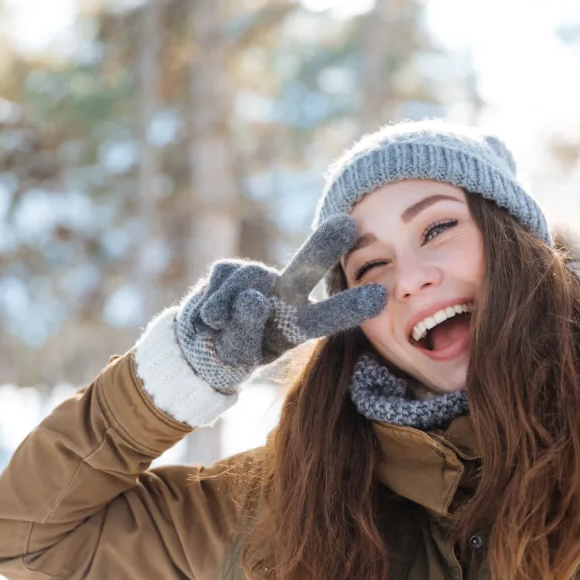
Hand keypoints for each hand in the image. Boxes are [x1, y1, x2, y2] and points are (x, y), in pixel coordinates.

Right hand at [176, 217, 386, 392]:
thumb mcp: (243, 355)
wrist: (199, 345)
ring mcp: (255, 279)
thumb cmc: (231, 353)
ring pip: (247, 284)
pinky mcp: (226, 269)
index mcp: (299, 323)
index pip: (328, 316)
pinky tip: (208, 318)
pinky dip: (209, 308)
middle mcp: (283, 295)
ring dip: (228, 312)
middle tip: (346, 224)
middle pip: (305, 269)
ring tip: (219, 329)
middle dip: (323, 247)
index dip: (351, 306)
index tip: (380, 296)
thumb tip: (252, 297)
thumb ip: (247, 332)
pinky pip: (219, 285)